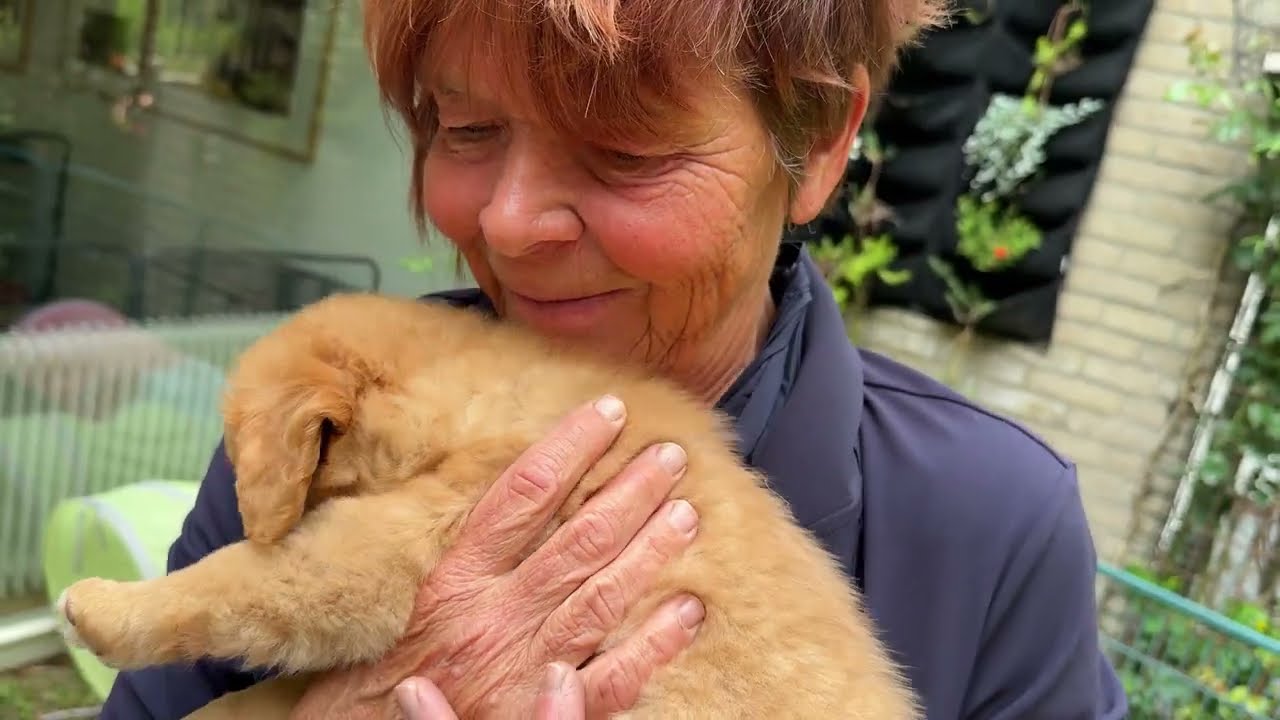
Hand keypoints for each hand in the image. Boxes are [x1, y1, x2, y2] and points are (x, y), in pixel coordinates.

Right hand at [290, 395, 703, 718]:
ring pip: (602, 598)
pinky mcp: (543, 716)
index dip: (570, 447)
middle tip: (672, 457)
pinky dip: (655, 644)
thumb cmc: (373, 673)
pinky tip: (689, 610)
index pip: (523, 494)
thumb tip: (515, 494)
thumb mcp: (402, 598)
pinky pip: (613, 678)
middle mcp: (494, 616)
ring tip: (689, 515)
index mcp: (453, 580)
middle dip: (630, 493)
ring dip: (651, 553)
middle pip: (577, 541)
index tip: (608, 412)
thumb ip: (453, 555)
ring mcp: (524, 667)